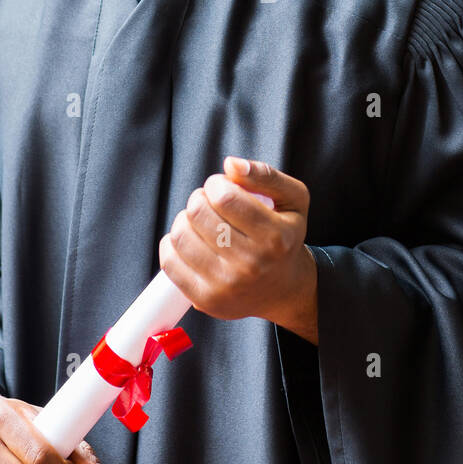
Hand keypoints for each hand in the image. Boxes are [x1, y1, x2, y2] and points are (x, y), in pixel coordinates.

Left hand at [160, 157, 317, 343]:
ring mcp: (226, 285)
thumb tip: (230, 164)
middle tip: (211, 205)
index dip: (216, 183)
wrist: (283, 289)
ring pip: (180, 235)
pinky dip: (172, 245)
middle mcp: (251, 264)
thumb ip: (265, 174)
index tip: (222, 188)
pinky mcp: (206, 300)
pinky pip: (170, 262)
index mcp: (275, 237)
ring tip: (200, 223)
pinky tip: (190, 242)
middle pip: (198, 213)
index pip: (224, 196)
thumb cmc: (284, 238)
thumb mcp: (293, 200)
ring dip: (185, 220)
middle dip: (199, 199)